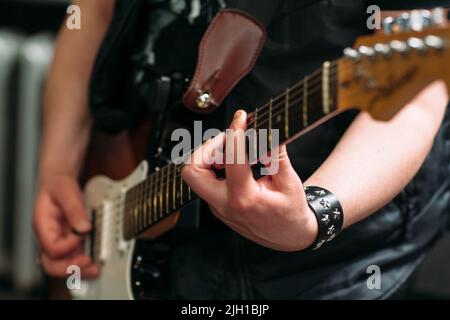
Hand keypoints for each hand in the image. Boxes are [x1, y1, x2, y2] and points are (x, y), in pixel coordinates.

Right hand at [33, 175, 98, 277]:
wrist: (59, 181)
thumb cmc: (58, 185)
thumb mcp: (66, 190)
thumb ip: (74, 208)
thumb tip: (84, 227)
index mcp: (43, 226)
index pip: (52, 248)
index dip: (69, 245)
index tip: (84, 233)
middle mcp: (49, 237)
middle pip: (52, 264)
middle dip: (71, 268)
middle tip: (90, 264)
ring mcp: (59, 240)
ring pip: (63, 264)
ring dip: (79, 269)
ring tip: (96, 268)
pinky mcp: (69, 241)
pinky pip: (74, 257)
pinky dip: (84, 262)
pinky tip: (95, 260)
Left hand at [181, 110, 317, 250]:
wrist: (288, 237)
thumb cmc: (290, 212)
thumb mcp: (289, 182)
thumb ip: (275, 154)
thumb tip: (266, 129)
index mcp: (244, 200)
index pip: (231, 159)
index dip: (235, 133)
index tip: (241, 119)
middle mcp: (225, 205)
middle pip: (192, 171)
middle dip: (206, 149)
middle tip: (228, 139)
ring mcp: (217, 207)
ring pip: (195, 176)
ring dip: (209, 156)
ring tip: (233, 149)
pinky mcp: (216, 204)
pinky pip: (205, 180)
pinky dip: (215, 164)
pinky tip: (234, 160)